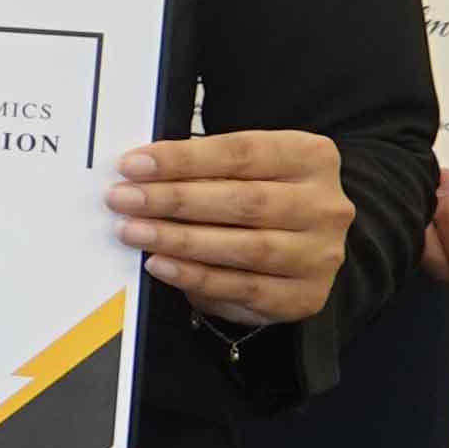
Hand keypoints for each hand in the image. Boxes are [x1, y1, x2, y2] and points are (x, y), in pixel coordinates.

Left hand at [109, 127, 352, 326]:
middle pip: (244, 200)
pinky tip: (159, 264)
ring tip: (132, 231)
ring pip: (245, 247)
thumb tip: (139, 174)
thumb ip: (203, 168)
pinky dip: (195, 276)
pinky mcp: (305, 295)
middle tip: (123, 199)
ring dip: (180, 240)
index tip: (133, 165)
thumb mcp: (243, 170)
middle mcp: (325, 205)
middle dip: (174, 200)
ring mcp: (319, 253)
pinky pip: (243, 287)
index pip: (241, 153)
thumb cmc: (259, 196)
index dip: (183, 159)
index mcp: (311, 157)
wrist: (304, 246)